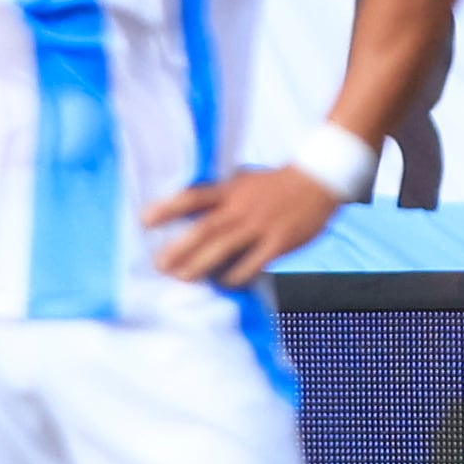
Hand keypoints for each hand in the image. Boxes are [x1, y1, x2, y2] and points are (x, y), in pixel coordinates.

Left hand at [145, 165, 339, 285]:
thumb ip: (218, 197)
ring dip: (201, 265)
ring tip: (182, 278)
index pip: (193, 197)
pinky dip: (236, 275)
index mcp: (230, 190)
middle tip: (159, 264)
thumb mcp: (242, 181)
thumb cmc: (274, 185)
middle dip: (180, 248)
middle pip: (205, 228)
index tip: (144, 220)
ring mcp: (261, 225)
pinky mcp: (280, 242)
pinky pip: (254, 263)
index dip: (167, 208)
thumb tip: (186, 214)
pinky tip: (224, 283)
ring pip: (225, 248)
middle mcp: (242, 207)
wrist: (319, 180)